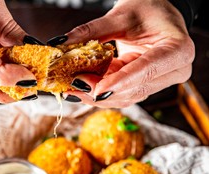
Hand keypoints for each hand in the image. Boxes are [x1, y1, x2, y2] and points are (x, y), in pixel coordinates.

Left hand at [64, 0, 194, 107]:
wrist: (157, 14)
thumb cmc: (148, 9)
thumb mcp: (121, 16)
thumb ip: (93, 31)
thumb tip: (62, 42)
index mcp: (177, 50)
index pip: (147, 70)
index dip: (120, 82)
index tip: (96, 90)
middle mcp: (173, 72)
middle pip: (134, 89)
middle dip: (101, 90)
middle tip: (73, 85)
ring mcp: (160, 82)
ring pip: (126, 97)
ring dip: (97, 95)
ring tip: (72, 88)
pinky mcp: (146, 86)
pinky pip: (123, 95)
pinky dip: (101, 92)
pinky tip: (83, 88)